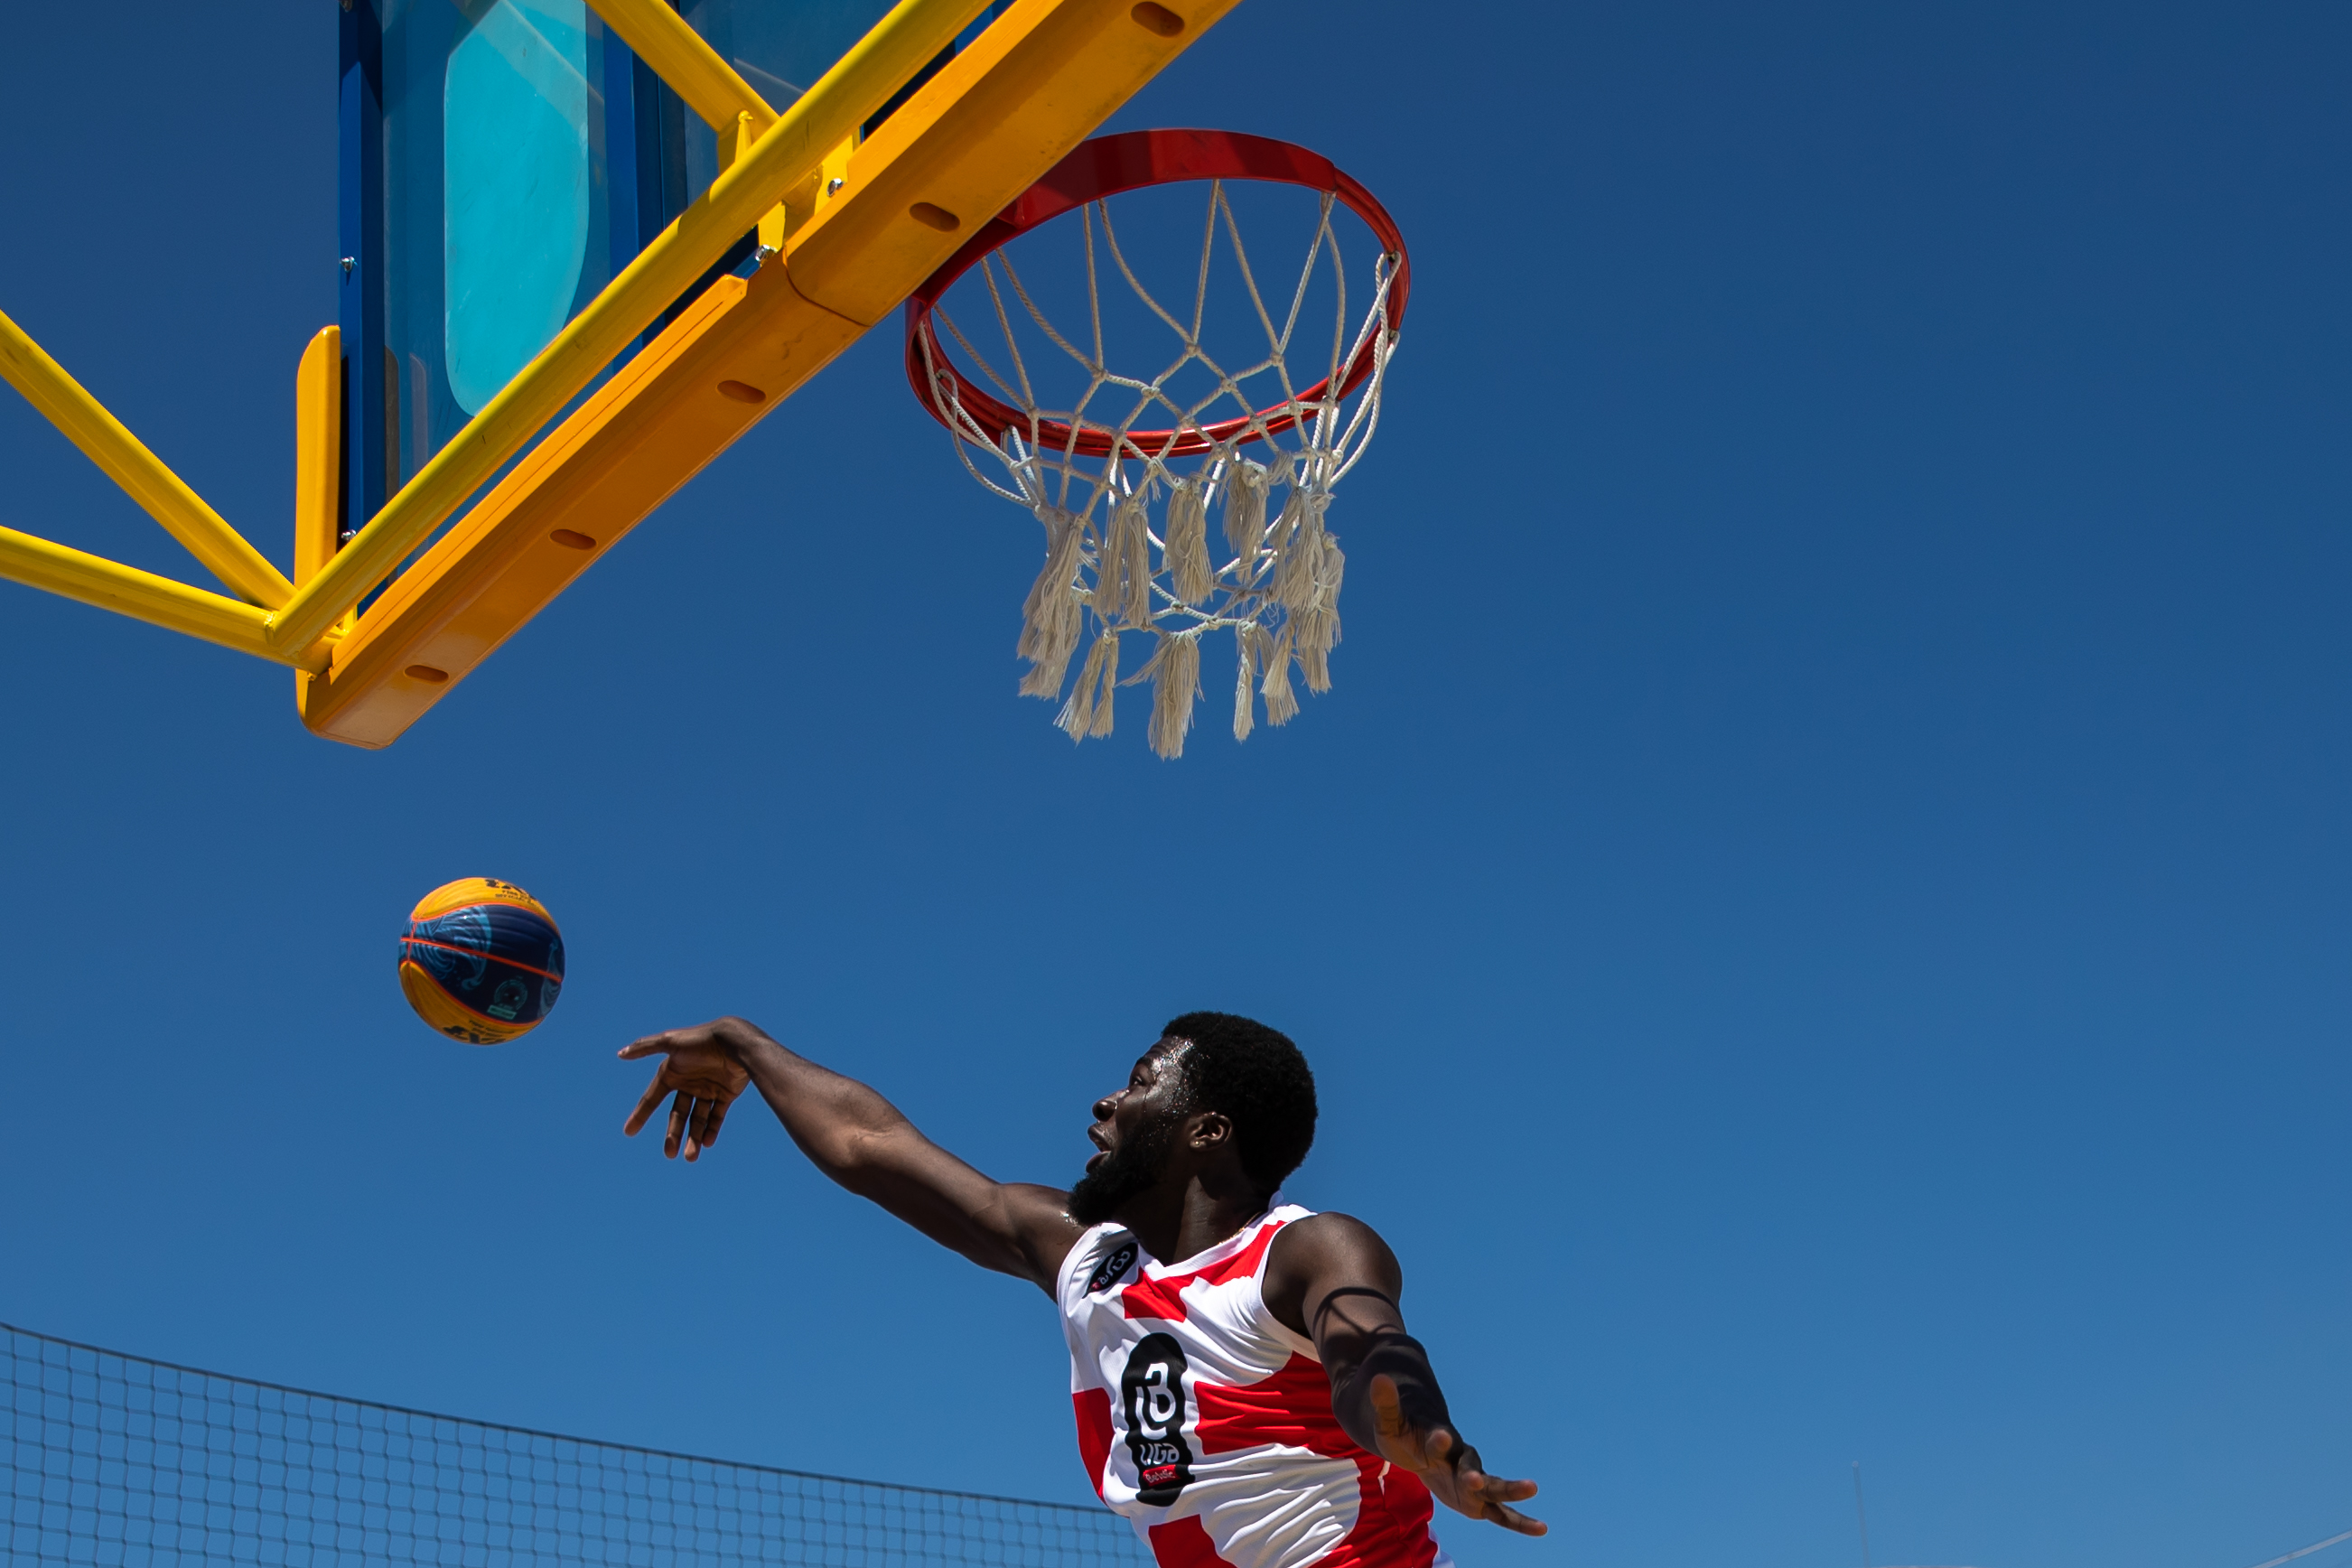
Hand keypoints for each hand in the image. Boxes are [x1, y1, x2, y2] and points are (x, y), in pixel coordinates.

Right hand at [620, 1020, 752, 1160]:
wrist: (735, 1041)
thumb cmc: (701, 1040)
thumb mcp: (670, 1042)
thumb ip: (645, 1047)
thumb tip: (620, 1054)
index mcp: (673, 1072)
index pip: (652, 1097)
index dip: (640, 1114)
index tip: (629, 1132)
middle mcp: (689, 1082)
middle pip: (677, 1114)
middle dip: (673, 1134)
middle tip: (669, 1154)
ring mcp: (708, 1089)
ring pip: (698, 1119)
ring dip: (694, 1138)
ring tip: (690, 1157)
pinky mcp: (726, 1093)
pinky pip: (716, 1115)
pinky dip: (712, 1129)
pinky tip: (707, 1143)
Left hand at [1368, 1373, 1545, 1536]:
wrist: (1424, 1445)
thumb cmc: (1406, 1435)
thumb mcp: (1390, 1423)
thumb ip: (1387, 1404)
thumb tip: (1379, 1378)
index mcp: (1438, 1441)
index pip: (1438, 1441)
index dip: (1438, 1440)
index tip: (1440, 1437)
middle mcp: (1461, 1459)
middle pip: (1472, 1467)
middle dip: (1475, 1474)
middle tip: (1476, 1478)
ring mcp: (1472, 1480)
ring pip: (1493, 1488)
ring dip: (1510, 1490)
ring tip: (1532, 1487)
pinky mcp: (1478, 1501)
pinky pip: (1501, 1513)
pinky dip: (1520, 1521)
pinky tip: (1542, 1528)